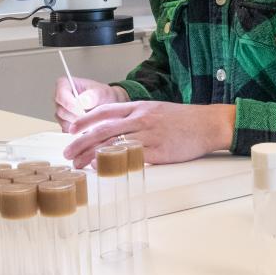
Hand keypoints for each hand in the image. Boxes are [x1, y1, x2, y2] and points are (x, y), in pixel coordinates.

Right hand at [53, 76, 126, 131]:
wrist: (107, 104)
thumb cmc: (102, 95)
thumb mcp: (101, 92)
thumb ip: (93, 95)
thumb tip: (82, 101)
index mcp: (64, 84)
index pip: (61, 95)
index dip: (70, 104)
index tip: (81, 110)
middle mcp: (60, 99)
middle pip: (61, 111)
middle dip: (76, 116)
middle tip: (90, 118)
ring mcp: (61, 112)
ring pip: (63, 122)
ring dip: (78, 125)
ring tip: (92, 122)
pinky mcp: (64, 124)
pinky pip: (67, 130)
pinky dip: (78, 131)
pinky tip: (88, 127)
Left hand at [62, 100, 236, 167]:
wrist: (208, 124)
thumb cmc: (184, 120)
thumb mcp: (156, 110)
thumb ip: (136, 117)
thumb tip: (115, 129)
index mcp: (139, 107)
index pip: (105, 111)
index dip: (85, 121)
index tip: (71, 130)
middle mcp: (141, 118)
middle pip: (103, 129)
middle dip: (81, 141)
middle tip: (67, 153)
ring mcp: (149, 134)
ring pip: (113, 143)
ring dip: (92, 154)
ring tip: (79, 164)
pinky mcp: (159, 150)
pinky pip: (132, 156)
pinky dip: (115, 162)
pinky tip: (104, 167)